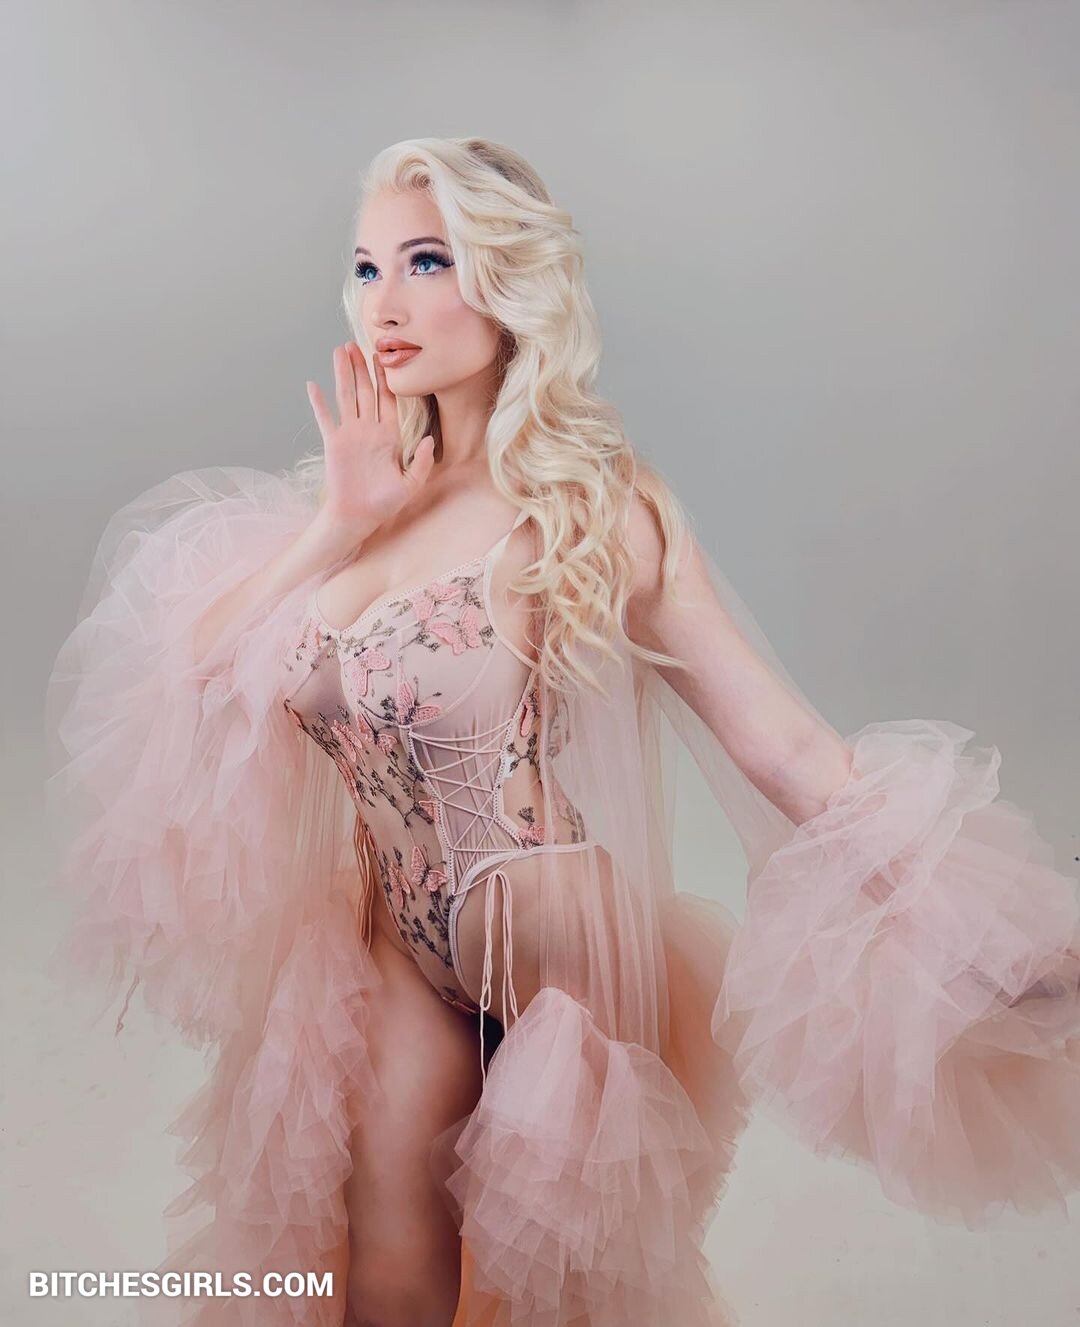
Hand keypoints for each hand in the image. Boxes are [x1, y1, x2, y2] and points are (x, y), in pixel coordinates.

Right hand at [306, 342, 435, 535]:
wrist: (358, 517)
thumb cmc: (384, 504)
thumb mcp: (411, 484)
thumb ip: (422, 462)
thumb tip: (430, 440)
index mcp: (389, 436)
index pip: (388, 399)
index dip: (385, 377)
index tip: (383, 357)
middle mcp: (369, 430)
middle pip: (366, 391)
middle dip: (362, 366)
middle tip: (357, 343)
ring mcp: (350, 435)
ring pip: (347, 396)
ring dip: (344, 373)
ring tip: (340, 351)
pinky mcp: (334, 444)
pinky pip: (325, 419)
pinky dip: (318, 403)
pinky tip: (313, 385)